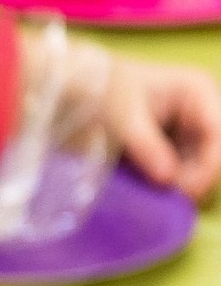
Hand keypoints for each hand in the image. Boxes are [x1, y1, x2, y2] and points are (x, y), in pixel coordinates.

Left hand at [104, 57, 220, 200]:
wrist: (79, 88)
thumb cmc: (102, 91)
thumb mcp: (123, 118)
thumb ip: (146, 147)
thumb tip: (167, 179)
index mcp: (198, 92)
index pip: (218, 134)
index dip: (208, 166)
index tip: (186, 190)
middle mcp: (201, 110)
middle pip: (212, 154)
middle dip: (192, 178)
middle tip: (161, 196)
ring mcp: (189, 129)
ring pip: (197, 167)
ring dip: (178, 184)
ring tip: (149, 192)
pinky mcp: (173, 146)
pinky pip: (180, 171)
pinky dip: (165, 183)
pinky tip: (146, 188)